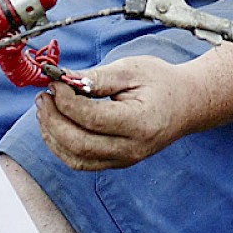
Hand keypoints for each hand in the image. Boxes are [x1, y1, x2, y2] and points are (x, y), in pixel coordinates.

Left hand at [34, 54, 203, 170]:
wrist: (188, 104)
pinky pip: (82, 161)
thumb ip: (96, 77)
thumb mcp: (131, 70)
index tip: (54, 82)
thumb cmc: (162, 83)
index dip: (65, 101)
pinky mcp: (117, 163)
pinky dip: (62, 145)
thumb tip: (62, 79)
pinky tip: (56, 124)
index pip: (91, 118)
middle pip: (78, 144)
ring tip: (46, 109)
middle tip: (44, 97)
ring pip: (75, 159)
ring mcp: (124, 160)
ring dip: (52, 135)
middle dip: (53, 120)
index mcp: (139, 123)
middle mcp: (132, 148)